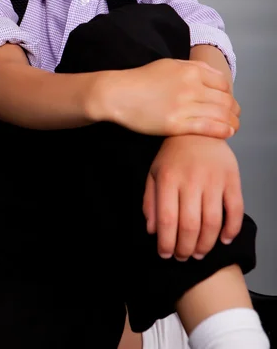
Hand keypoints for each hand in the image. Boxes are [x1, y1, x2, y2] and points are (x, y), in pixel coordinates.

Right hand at [100, 58, 239, 138]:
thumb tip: (212, 76)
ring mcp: (184, 106)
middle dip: (234, 110)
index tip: (229, 101)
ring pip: (220, 114)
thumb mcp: (169, 65)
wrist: (118, 94)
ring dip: (232, 122)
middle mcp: (190, 86)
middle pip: (225, 100)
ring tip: (234, 127)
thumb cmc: (141, 79)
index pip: (223, 83)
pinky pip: (207, 127)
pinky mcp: (176, 124)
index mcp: (190, 70)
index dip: (229, 94)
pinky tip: (227, 133)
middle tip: (235, 116)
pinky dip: (222, 130)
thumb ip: (192, 68)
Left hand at [142, 135, 243, 260]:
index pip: (166, 219)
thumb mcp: (155, 173)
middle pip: (189, 225)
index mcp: (168, 179)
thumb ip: (150, 201)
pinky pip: (235, 209)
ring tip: (199, 253)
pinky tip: (223, 239)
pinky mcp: (232, 179)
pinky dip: (231, 229)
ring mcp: (213, 179)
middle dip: (185, 248)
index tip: (165, 254)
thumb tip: (152, 230)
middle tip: (183, 257)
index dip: (166, 242)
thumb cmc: (174, 154)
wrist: (199, 129)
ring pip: (212, 222)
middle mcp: (191, 180)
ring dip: (206, 244)